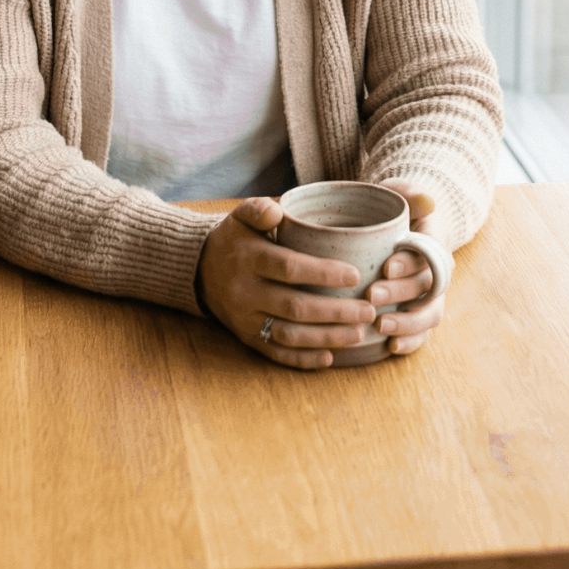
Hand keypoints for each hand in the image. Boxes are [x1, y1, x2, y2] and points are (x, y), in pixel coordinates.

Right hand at [196, 197, 375, 369]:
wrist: (200, 269)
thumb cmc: (235, 239)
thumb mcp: (241, 215)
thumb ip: (259, 209)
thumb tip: (278, 211)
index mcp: (249, 258)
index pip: (290, 268)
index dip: (324, 273)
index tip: (355, 275)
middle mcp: (246, 292)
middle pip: (295, 307)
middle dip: (335, 312)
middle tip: (368, 311)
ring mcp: (245, 319)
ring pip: (288, 335)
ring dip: (325, 337)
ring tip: (358, 334)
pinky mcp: (246, 338)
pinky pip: (275, 353)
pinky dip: (302, 359)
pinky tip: (329, 358)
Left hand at [370, 179, 450, 356]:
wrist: (399, 230)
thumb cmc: (394, 210)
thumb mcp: (399, 193)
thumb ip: (410, 193)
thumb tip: (428, 202)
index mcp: (433, 242)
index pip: (427, 254)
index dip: (409, 263)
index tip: (386, 266)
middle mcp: (437, 271)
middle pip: (427, 287)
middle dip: (401, 293)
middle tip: (372, 295)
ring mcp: (431, 294)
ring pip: (430, 313)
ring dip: (408, 323)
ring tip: (381, 327)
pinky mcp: (420, 312)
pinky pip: (423, 333)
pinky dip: (411, 342)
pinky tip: (391, 348)